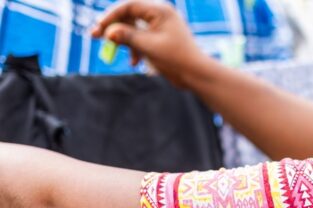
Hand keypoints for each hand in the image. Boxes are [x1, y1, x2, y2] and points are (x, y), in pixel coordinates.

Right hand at [91, 1, 207, 87]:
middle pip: (128, 16)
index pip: (128, 6)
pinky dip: (135, 49)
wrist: (197, 75)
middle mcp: (160, 15)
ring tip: (121, 57)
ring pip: (133, 28)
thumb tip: (108, 32)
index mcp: (160, 10)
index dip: (111, 16)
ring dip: (125, 42)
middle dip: (114, 28)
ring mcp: (160, 27)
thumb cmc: (177, 59)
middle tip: (95, 37)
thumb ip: (127, 37)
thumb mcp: (149, 47)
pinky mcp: (160, 39)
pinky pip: (141, 39)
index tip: (98, 28)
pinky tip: (135, 63)